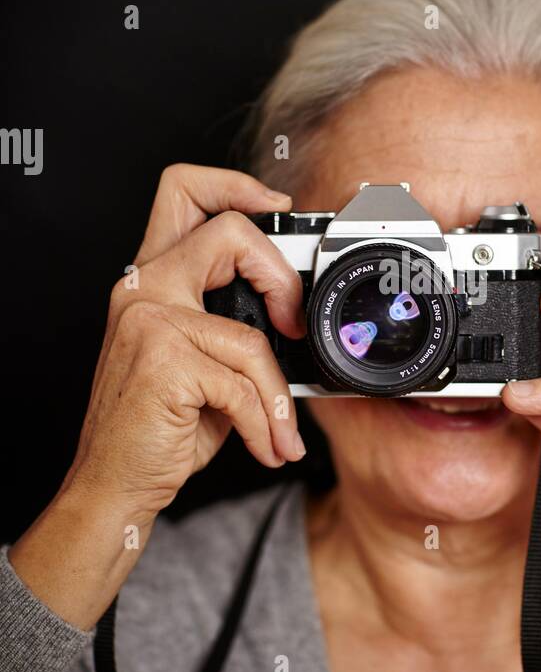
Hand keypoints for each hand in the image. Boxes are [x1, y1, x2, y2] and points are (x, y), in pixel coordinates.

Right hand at [10, 165, 305, 628]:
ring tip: (279, 430)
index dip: (235, 186)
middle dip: (280, 275)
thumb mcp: (197, 362)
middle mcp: (143, 290)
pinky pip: (244, 386)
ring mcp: (149, 322)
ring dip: (276, 397)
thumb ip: (229, 322)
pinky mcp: (164, 361)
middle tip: (293, 323)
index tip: (277, 207)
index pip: (183, 191)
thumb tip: (293, 312)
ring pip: (250, 336)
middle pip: (227, 231)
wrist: (114, 485)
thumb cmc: (158, 428)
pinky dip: (262, 425)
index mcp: (149, 280)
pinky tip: (263, 445)